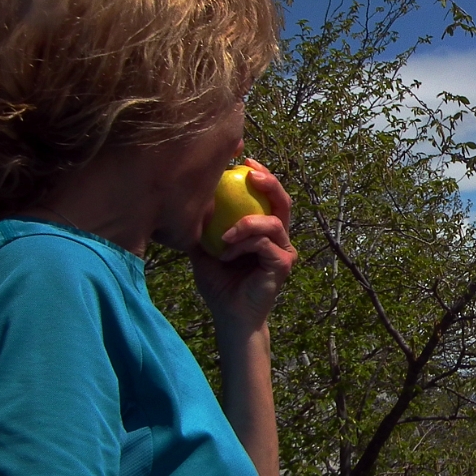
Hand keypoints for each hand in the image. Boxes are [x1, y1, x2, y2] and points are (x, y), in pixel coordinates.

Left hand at [191, 158, 296, 334]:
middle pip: (283, 202)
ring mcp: (284, 251)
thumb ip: (205, 224)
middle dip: (269, 183)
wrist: (228, 315)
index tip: (243, 160)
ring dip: (246, 225)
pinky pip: (264, 244)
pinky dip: (243, 246)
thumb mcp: (205, 246)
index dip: (262, 175)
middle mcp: (279, 238)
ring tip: (224, 237)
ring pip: (274, 223)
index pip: (268, 197)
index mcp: (264, 230)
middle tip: (250, 173)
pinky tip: (226, 255)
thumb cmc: (218, 282)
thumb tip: (191, 193)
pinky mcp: (283, 265)